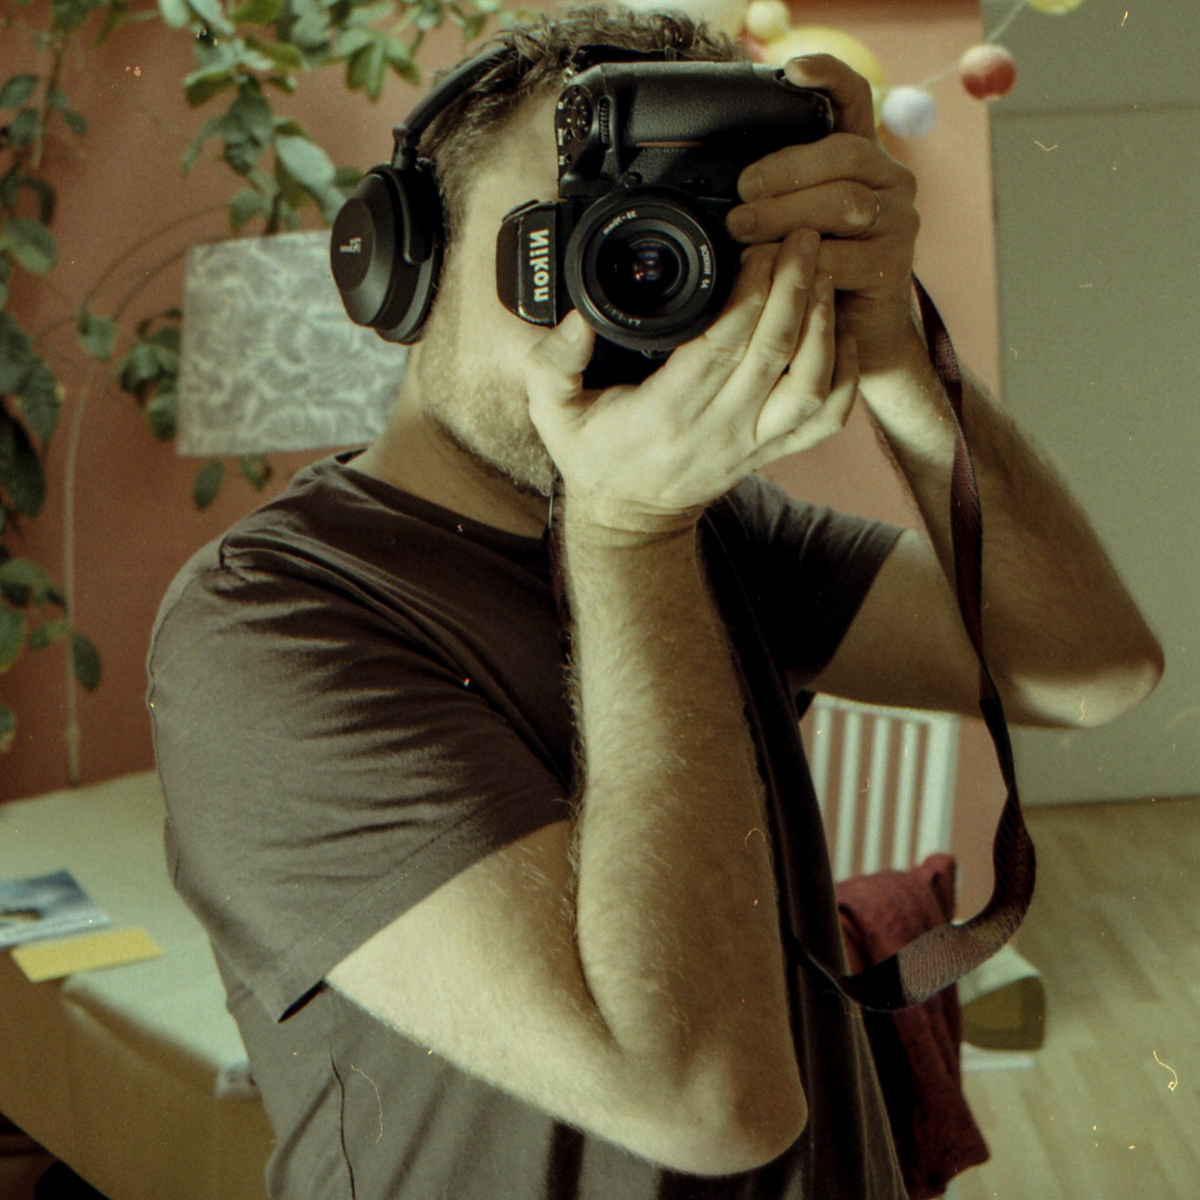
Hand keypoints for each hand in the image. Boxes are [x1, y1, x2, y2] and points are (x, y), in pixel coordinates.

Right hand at [524, 227, 857, 542]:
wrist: (630, 520)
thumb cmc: (596, 458)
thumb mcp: (552, 413)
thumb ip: (552, 365)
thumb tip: (575, 321)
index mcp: (666, 413)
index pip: (720, 347)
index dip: (748, 294)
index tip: (757, 247)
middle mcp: (717, 430)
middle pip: (773, 354)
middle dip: (793, 287)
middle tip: (801, 236)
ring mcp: (750, 443)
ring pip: (809, 385)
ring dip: (823, 325)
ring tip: (822, 272)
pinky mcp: (771, 451)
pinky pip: (825, 419)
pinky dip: (845, 376)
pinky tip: (841, 332)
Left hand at [725, 55, 920, 369]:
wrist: (853, 332)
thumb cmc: (813, 271)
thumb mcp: (790, 222)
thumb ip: (774, 194)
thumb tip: (726, 188)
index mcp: (862, 157)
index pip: (854, 99)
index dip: (828, 76)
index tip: (791, 71)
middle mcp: (889, 180)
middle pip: (843, 154)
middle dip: (784, 173)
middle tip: (740, 199)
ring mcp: (898, 221)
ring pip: (844, 203)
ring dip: (787, 217)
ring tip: (746, 233)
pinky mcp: (893, 265)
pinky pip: (844, 257)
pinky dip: (803, 264)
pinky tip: (774, 270)